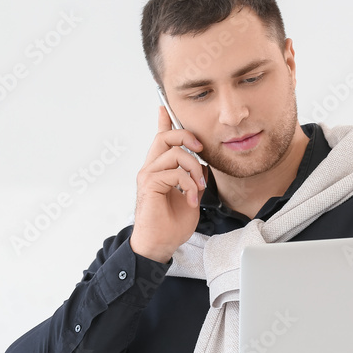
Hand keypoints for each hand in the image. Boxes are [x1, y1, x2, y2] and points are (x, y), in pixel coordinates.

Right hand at [129, 106, 207, 262]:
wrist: (159, 245)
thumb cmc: (170, 225)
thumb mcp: (190, 197)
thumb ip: (193, 179)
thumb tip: (204, 166)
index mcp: (159, 170)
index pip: (160, 139)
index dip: (163, 121)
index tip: (164, 107)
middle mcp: (150, 169)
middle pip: (165, 137)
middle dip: (187, 136)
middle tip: (201, 149)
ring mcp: (148, 176)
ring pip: (175, 153)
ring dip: (194, 169)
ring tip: (199, 187)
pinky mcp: (150, 185)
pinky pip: (175, 172)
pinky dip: (189, 184)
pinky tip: (192, 198)